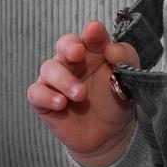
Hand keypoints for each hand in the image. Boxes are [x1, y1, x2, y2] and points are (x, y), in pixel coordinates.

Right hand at [27, 19, 141, 166]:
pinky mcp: (45, 101)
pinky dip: (46, 96)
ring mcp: (57, 80)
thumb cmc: (118, 99)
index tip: (94, 32)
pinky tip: (61, 103)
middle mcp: (73, 62)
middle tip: (78, 54)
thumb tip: (111, 48)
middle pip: (64, 44)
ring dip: (63, 79)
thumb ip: (125, 58)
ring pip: (49, 68)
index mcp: (95, 51)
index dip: (92, 32)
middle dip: (69, 46)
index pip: (91, 35)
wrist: (111, 134)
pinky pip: (36, 92)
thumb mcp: (130, 79)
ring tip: (80, 94)